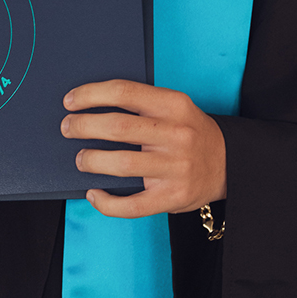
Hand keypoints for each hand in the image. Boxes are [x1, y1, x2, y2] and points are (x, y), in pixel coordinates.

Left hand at [61, 80, 225, 218]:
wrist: (229, 163)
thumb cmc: (190, 131)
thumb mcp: (175, 106)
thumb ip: (142, 104)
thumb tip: (91, 106)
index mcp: (174, 105)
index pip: (124, 92)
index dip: (91, 94)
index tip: (70, 100)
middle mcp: (176, 135)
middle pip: (118, 127)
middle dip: (83, 126)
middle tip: (67, 127)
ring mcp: (175, 168)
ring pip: (121, 164)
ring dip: (92, 160)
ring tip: (80, 158)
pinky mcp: (173, 197)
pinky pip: (132, 205)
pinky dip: (107, 202)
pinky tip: (94, 194)